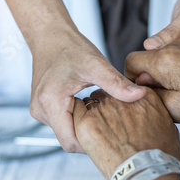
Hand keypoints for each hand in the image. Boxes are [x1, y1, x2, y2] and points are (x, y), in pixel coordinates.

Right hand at [30, 30, 145, 152]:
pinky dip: (77, 120)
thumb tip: (139, 94)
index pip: (71, 142)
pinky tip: (90, 109)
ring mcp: (39, 111)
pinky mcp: (43, 109)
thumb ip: (117, 83)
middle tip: (112, 126)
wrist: (51, 36)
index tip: (113, 135)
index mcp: (51, 102)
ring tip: (101, 114)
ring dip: (84, 127)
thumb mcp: (97, 65)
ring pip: (66, 132)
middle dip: (91, 136)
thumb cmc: (71, 48)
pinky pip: (62, 123)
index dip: (93, 143)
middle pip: (69, 139)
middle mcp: (40, 110)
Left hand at [72, 88, 179, 179]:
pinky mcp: (87, 121)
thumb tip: (150, 119)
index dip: (123, 106)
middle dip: (107, 110)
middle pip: (107, 96)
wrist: (146, 173)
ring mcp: (104, 108)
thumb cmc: (159, 157)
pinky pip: (76, 114)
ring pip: (90, 104)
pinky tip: (86, 135)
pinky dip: (77, 122)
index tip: (123, 118)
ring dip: (92, 116)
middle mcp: (122, 97)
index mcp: (144, 96)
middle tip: (110, 130)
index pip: (126, 92)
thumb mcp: (167, 130)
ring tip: (99, 136)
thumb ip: (155, 116)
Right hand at [127, 33, 179, 139]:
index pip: (132, 62)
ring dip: (171, 70)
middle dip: (153, 75)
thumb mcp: (174, 108)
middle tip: (168, 95)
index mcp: (165, 60)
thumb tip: (141, 88)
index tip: (144, 92)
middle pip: (151, 58)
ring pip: (170, 54)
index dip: (133, 79)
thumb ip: (151, 95)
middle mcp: (177, 45)